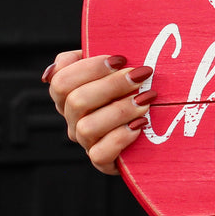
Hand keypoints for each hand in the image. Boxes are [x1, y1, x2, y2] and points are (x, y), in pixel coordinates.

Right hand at [43, 50, 155, 174]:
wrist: (153, 126)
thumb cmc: (131, 87)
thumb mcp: (112, 67)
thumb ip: (91, 54)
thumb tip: (65, 61)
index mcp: (69, 93)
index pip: (61, 80)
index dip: (89, 67)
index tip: (121, 59)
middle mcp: (73, 118)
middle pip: (76, 100)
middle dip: (112, 85)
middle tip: (141, 75)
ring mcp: (86, 140)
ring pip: (87, 127)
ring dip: (120, 110)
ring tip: (147, 100)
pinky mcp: (102, 160)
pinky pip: (100, 154)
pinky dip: (121, 137)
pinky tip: (141, 125)